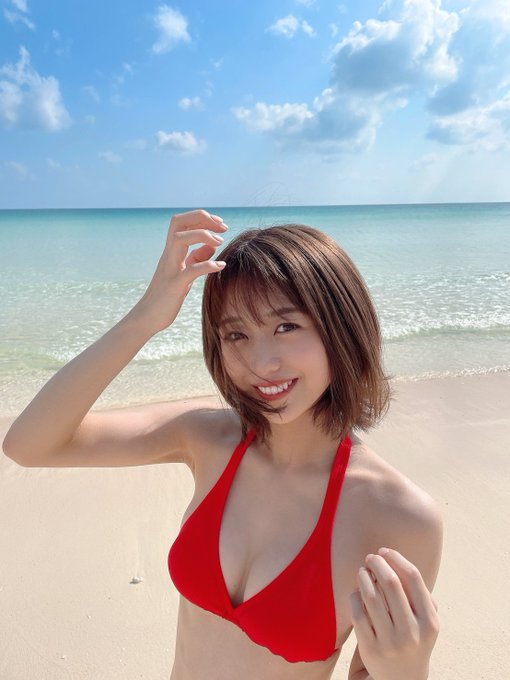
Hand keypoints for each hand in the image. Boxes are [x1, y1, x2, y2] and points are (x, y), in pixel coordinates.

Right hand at [132, 209, 227, 334]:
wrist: (148, 317)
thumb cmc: (166, 296)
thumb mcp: (184, 273)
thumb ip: (196, 258)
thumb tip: (211, 246)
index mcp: (171, 251)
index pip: (182, 222)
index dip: (202, 217)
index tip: (220, 224)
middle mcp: (169, 255)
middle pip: (178, 222)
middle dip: (202, 218)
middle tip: (223, 226)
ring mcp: (170, 269)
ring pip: (181, 239)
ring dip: (203, 235)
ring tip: (220, 242)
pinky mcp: (174, 286)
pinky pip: (190, 271)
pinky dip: (207, 266)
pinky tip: (221, 266)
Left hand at [349, 547, 439, 679]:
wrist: (403, 679)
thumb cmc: (414, 637)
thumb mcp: (426, 620)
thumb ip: (419, 593)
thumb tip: (394, 559)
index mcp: (429, 622)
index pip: (413, 578)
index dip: (396, 558)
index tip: (385, 551)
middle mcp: (411, 633)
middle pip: (390, 583)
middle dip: (377, 563)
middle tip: (370, 557)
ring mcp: (390, 642)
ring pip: (371, 596)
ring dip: (363, 576)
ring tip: (362, 571)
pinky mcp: (370, 648)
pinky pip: (357, 612)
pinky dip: (355, 596)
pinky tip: (357, 592)